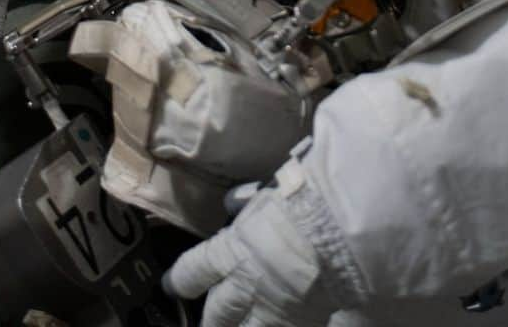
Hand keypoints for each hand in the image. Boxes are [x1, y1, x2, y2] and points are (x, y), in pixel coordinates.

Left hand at [162, 188, 334, 326]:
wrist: (337, 228)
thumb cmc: (300, 201)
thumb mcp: (265, 193)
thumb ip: (246, 202)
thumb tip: (233, 202)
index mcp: (230, 253)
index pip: (192, 273)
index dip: (178, 281)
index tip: (170, 286)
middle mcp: (244, 288)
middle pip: (216, 315)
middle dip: (208, 320)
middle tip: (204, 322)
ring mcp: (272, 312)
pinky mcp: (300, 323)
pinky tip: (276, 324)